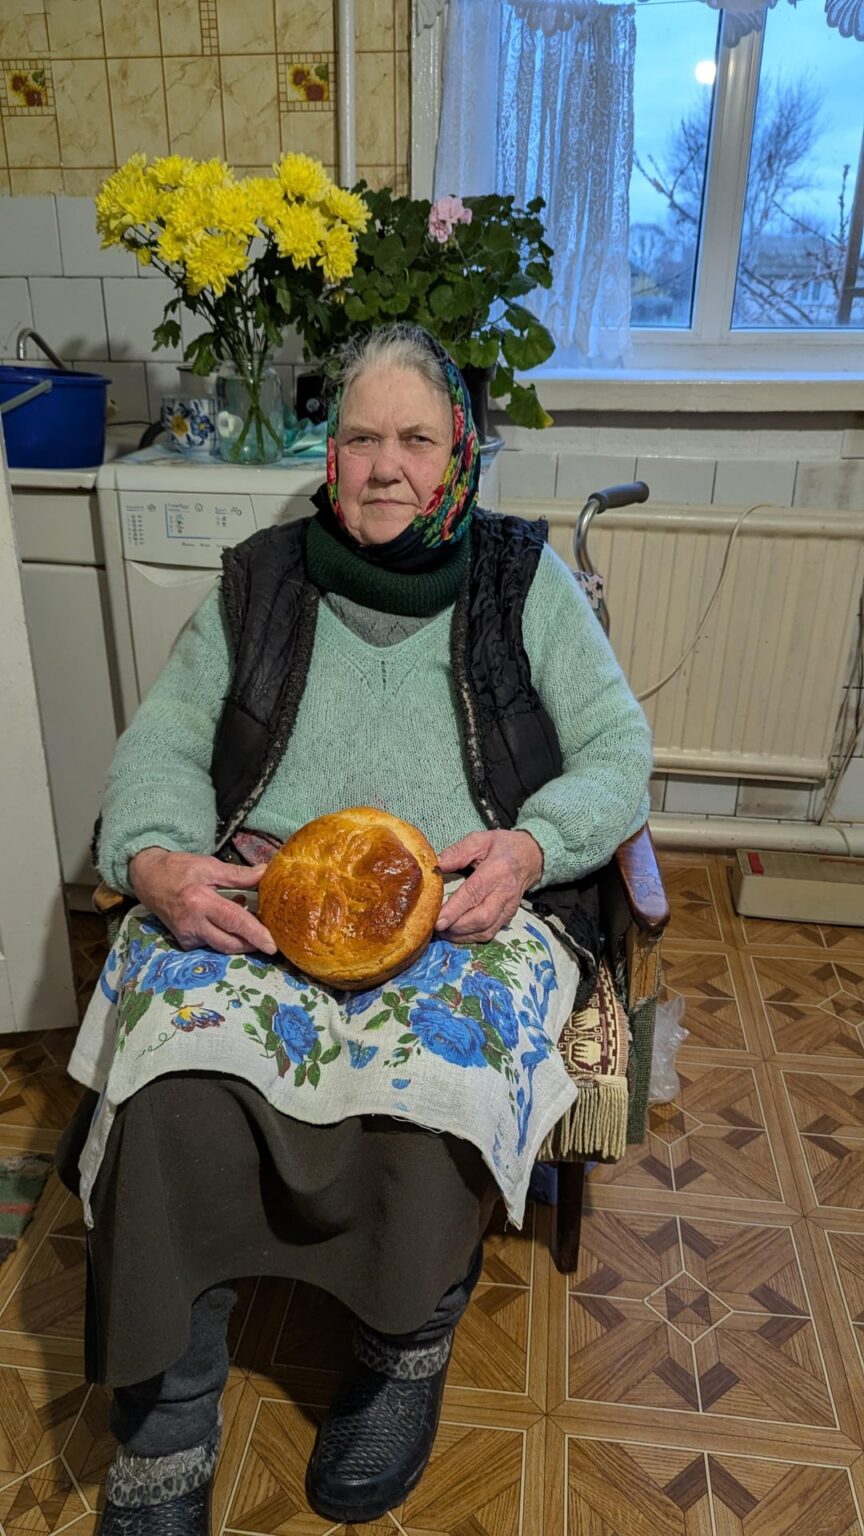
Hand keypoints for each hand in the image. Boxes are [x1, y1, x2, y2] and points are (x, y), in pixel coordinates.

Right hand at [128, 847, 277, 955]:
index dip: (256, 934)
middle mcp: (193, 923)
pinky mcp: (183, 941)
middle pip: (230, 943)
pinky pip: (210, 944)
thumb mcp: (209, 866)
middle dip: (252, 944)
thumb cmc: (179, 869)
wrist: (148, 879)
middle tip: (269, 939)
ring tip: (252, 927)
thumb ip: (238, 874)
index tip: (272, 945)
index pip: (234, 922)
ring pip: (221, 947)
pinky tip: (227, 922)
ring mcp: (186, 935)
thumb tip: (264, 873)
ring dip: (240, 941)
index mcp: (200, 902)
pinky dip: (224, 936)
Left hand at [434, 829, 543, 943]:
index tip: (438, 920)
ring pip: (486, 929)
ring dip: (462, 935)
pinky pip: (490, 933)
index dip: (455, 909)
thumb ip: (458, 852)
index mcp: (497, 870)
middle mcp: (505, 892)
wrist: (531, 857)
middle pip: (481, 917)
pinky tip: (457, 934)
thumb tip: (437, 865)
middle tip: (436, 927)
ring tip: (443, 933)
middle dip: (457, 926)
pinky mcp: (509, 916)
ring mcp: (509, 907)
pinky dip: (471, 937)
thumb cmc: (502, 847)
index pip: (474, 893)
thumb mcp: (480, 840)